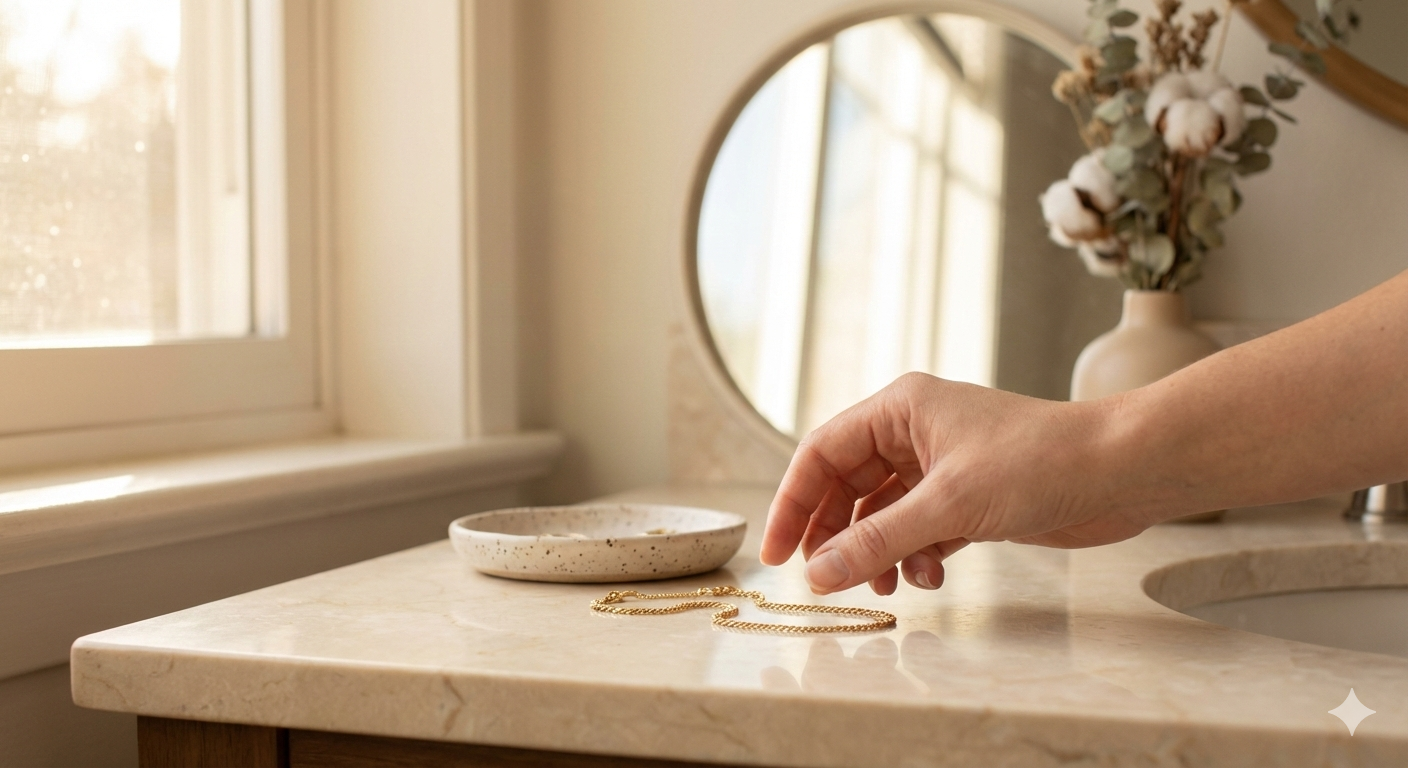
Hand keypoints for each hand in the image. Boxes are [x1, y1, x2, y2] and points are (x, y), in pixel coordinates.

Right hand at [759, 372, 1151, 594]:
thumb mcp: (947, 506)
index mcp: (900, 409)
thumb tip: (816, 576)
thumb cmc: (1041, 461)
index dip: (793, 504)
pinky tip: (932, 576)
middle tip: (828, 581)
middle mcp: (914, 432)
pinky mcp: (969, 498)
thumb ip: (876, 543)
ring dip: (879, 553)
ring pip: (883, 514)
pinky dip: (917, 555)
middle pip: (848, 487)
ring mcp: (942, 465)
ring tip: (889, 585)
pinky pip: (919, 530)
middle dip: (838, 537)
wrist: (1122, 472)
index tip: (777, 554)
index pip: (821, 453)